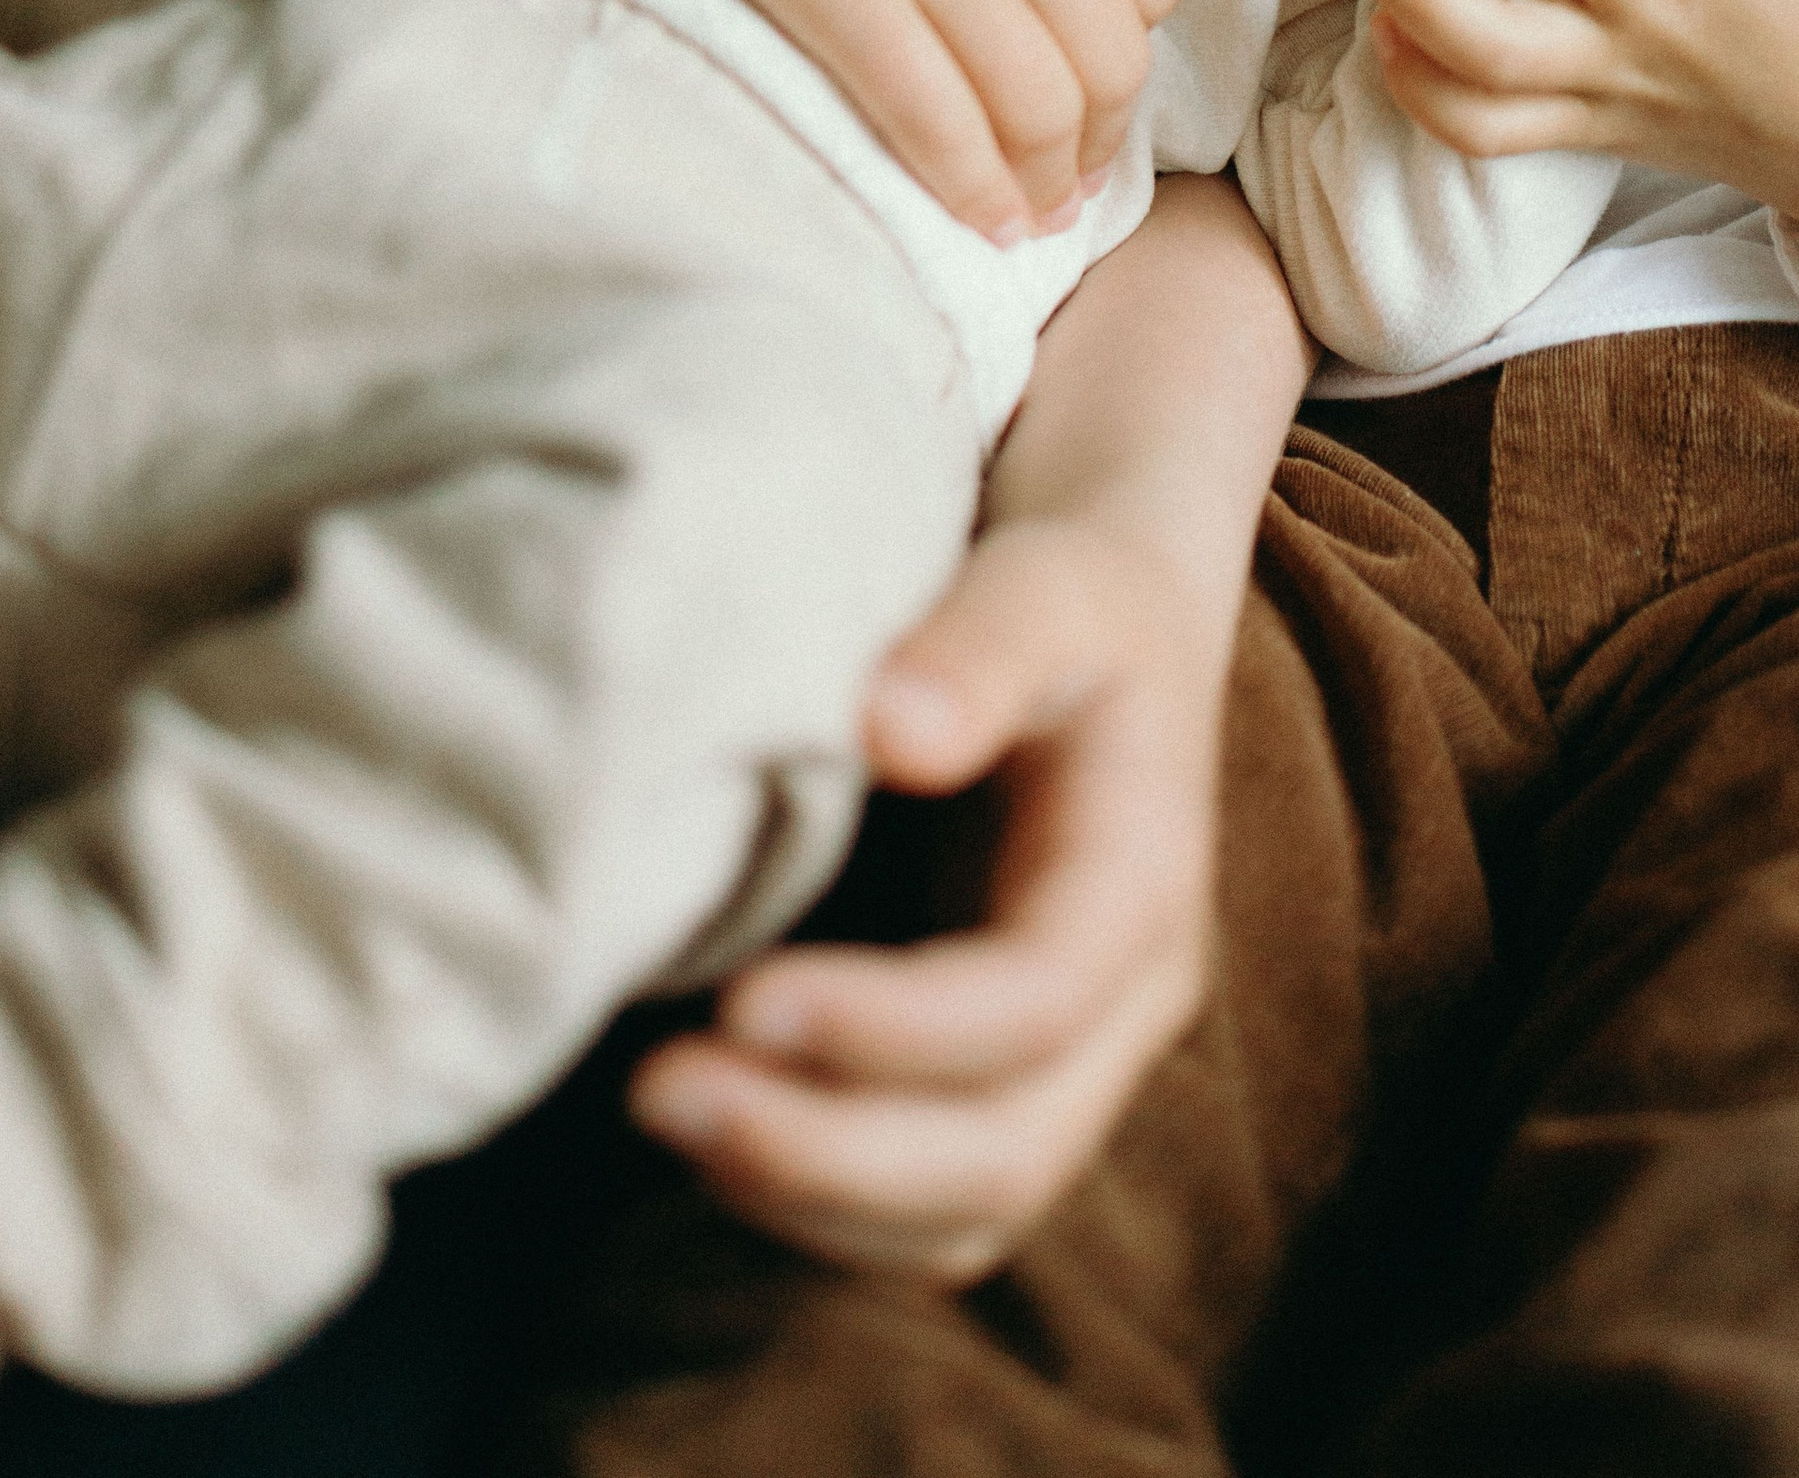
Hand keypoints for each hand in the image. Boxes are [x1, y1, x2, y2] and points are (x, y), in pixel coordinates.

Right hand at [495, 0, 1203, 240]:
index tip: (1096, 83)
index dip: (1128, 46)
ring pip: (1038, 105)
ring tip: (1028, 210)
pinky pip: (934, 120)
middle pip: (1108, 55)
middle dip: (1099, 136)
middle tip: (1068, 174)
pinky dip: (968, 189)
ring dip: (1045, 181)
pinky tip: (974, 218)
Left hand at [625, 507, 1219, 1278]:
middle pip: (1004, 1156)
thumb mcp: (1046, 584)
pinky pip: (922, 1207)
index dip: (892, 1029)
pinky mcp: (999, 1084)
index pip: (1033, 1005)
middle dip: (826, 1154)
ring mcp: (1070, 1064)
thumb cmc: (1070, 597)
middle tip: (655, 1090)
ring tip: (660, 1104)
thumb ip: (982, 648)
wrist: (1109, 624)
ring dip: (804, 1191)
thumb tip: (893, 731)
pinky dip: (812, 1196)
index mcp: (1143, 882)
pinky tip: (712, 1116)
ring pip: (961, 1213)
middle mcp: (1125, 1005)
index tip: (743, 999)